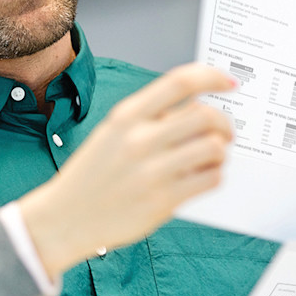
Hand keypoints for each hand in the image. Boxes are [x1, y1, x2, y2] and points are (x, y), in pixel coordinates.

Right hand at [18, 63, 235, 277]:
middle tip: (225, 132)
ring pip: (214, 148)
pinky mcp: (163, 201)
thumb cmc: (91, 176)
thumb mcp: (112, 134)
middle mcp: (140, 140)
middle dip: (224, 123)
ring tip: (212, 159)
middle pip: (205, 116)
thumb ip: (149, 119)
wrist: (66, 218)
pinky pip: (210, 179)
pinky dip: (215, 175)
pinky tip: (203, 177)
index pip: (179, 82)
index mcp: (126, 117)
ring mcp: (152, 171)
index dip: (212, 77)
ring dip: (221, 152)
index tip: (228, 82)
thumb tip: (195, 108)